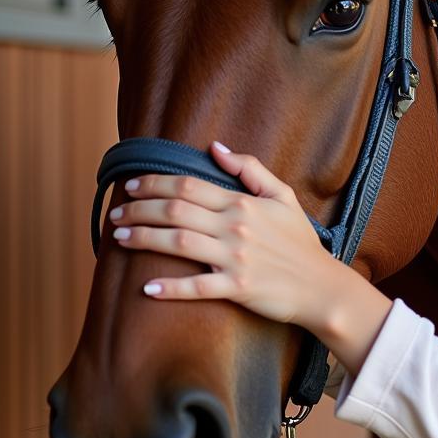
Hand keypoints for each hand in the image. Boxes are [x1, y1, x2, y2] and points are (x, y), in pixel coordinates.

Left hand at [108, 141, 331, 325]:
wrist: (321, 285)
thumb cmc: (301, 243)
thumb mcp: (283, 197)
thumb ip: (251, 169)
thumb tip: (216, 148)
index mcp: (243, 204)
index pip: (189, 186)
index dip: (154, 183)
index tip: (131, 186)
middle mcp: (236, 228)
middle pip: (175, 211)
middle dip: (139, 209)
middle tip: (116, 213)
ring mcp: (236, 259)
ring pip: (178, 243)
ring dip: (143, 239)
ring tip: (119, 238)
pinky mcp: (238, 289)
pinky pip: (197, 287)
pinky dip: (170, 288)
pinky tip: (146, 289)